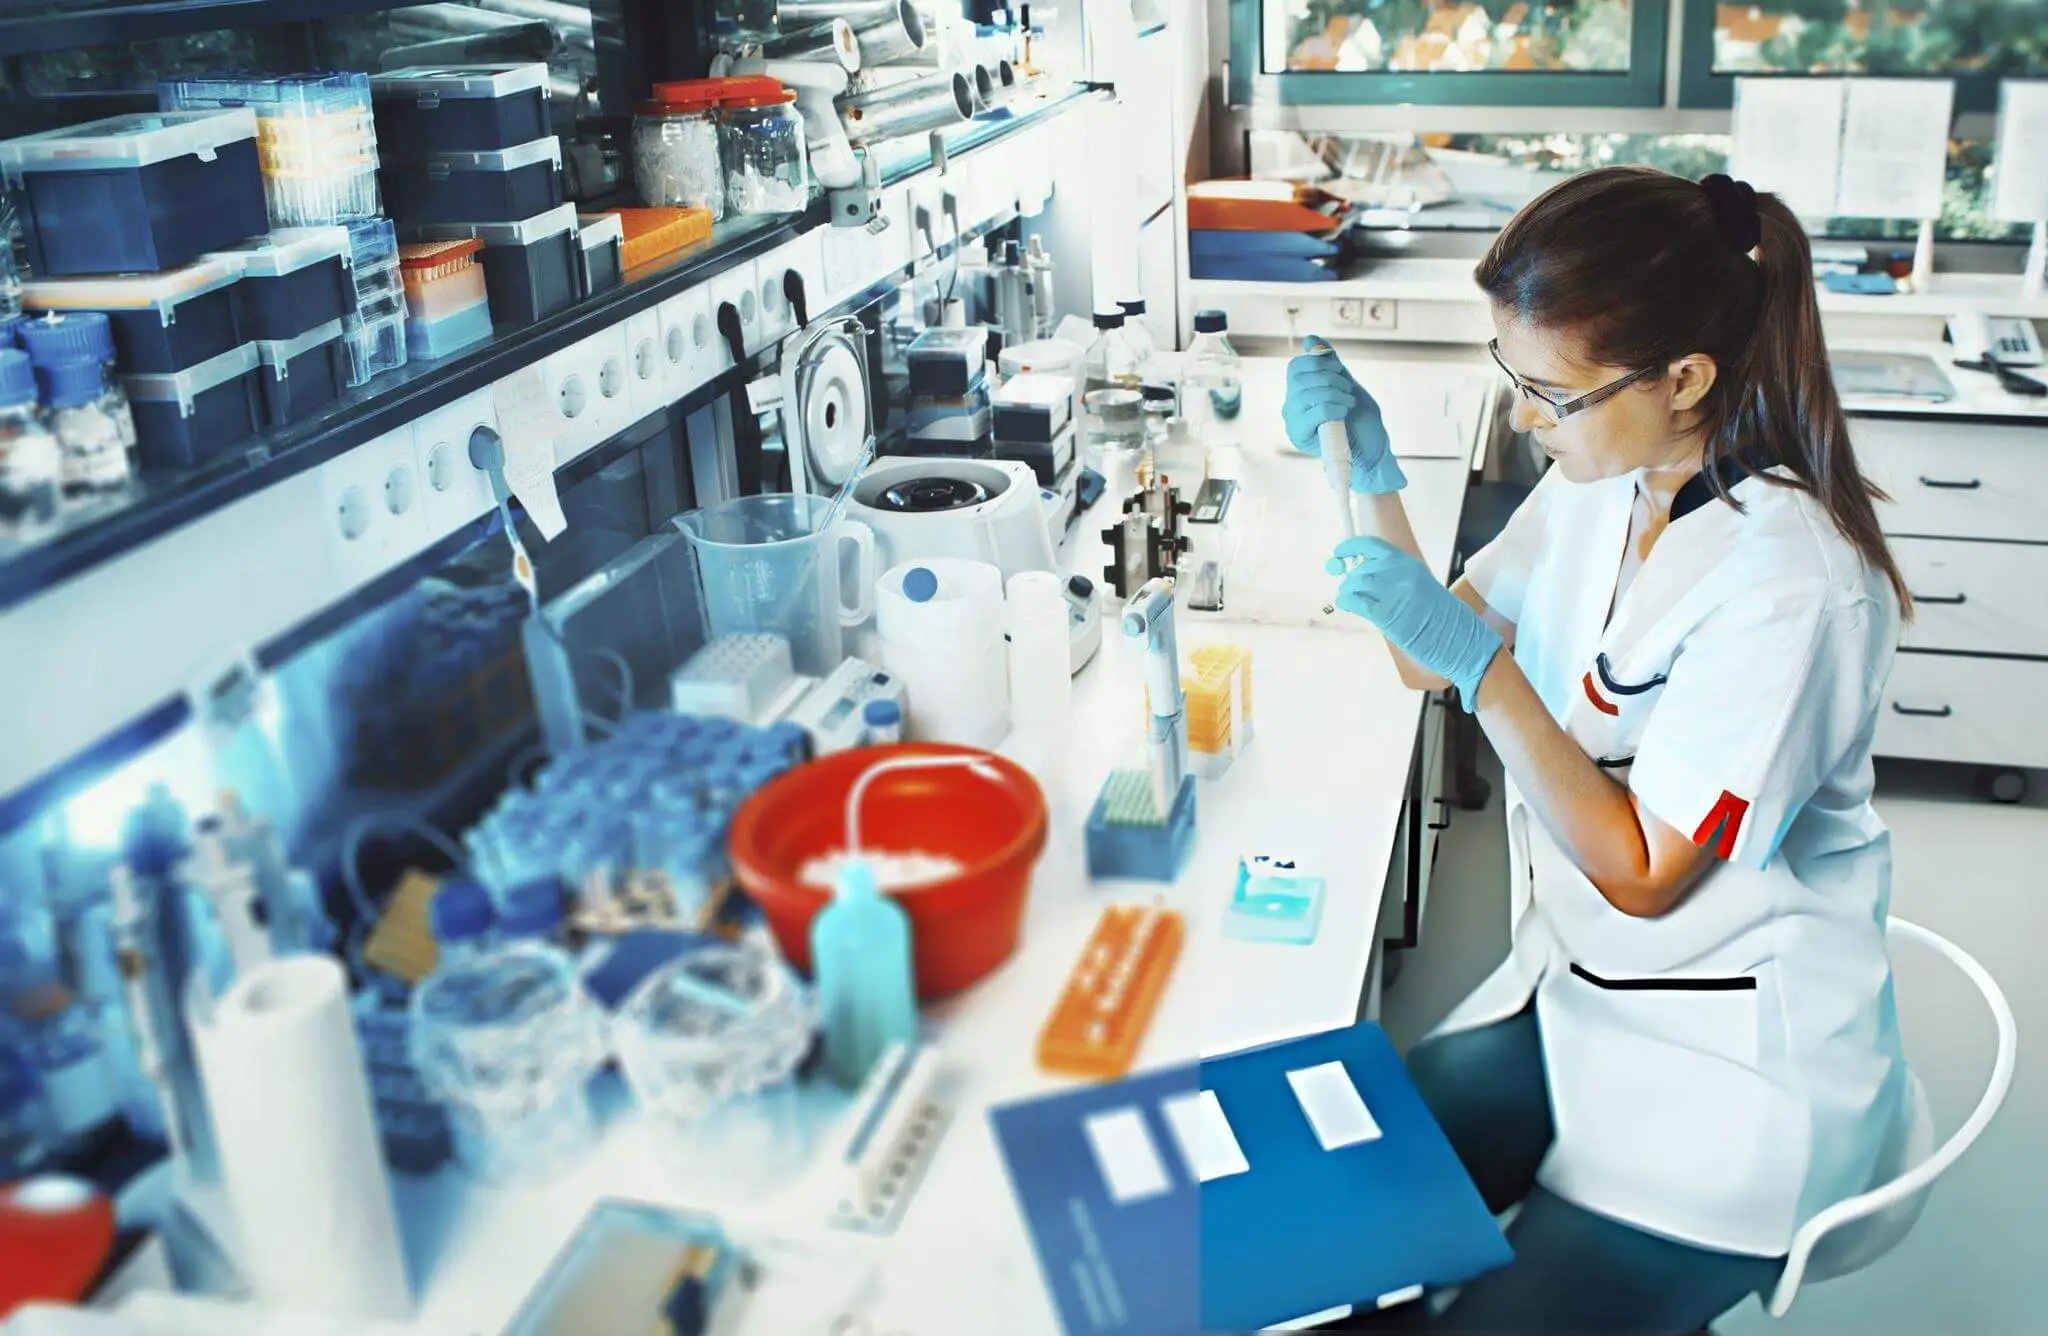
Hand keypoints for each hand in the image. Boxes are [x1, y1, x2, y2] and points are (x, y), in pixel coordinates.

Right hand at [1283, 335, 1405, 493]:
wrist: (1372, 452)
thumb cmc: (1361, 422)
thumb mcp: (1347, 385)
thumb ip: (1329, 364)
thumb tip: (1310, 338)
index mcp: (1300, 393)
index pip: (1295, 367)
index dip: (1317, 362)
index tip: (1339, 370)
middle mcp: (1292, 406)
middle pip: (1298, 377)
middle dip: (1329, 378)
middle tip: (1347, 390)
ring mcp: (1293, 422)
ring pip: (1304, 393)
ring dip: (1334, 393)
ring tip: (1348, 403)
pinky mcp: (1299, 436)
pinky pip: (1312, 411)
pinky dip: (1332, 407)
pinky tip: (1343, 413)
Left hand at [1327, 537, 1500, 708]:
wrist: (1458, 639)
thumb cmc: (1440, 618)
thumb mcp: (1419, 585)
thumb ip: (1394, 578)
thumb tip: (1363, 576)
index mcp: (1409, 564)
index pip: (1372, 546)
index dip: (1351, 547)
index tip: (1339, 553)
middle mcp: (1400, 573)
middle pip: (1360, 568)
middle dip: (1350, 579)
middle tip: (1349, 590)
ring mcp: (1393, 592)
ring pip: (1354, 584)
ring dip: (1347, 591)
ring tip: (1349, 599)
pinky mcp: (1387, 614)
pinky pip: (1355, 601)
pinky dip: (1346, 601)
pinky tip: (1344, 604)